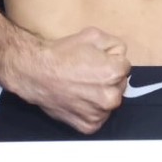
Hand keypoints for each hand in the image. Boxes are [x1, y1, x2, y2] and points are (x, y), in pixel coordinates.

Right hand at [13, 27, 129, 133]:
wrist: (36, 72)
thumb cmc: (63, 53)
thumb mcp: (93, 34)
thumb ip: (115, 44)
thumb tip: (120, 56)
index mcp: (114, 73)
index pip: (124, 66)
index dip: (110, 61)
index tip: (95, 61)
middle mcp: (110, 97)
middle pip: (119, 85)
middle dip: (108, 79)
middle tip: (88, 74)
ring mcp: (99, 114)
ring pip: (109, 101)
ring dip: (101, 95)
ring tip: (81, 86)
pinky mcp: (89, 126)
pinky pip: (98, 117)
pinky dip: (91, 109)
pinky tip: (78, 99)